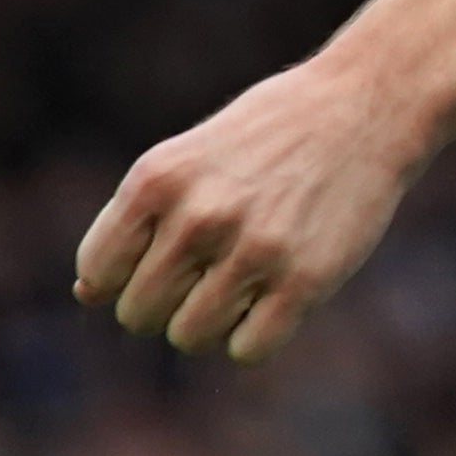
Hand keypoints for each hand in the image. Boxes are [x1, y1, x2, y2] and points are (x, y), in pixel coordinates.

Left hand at [70, 53, 431, 363]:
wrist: (369, 103)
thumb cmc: (269, 135)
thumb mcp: (185, 159)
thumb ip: (134, 221)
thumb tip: (87, 295)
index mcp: (156, 181)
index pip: (99, 275)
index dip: (127, 277)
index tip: (168, 255)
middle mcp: (199, 216)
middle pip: (140, 315)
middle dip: (169, 302)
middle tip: (213, 268)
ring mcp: (254, 250)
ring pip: (190, 337)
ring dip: (213, 322)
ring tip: (246, 282)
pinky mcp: (306, 280)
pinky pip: (247, 351)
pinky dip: (256, 337)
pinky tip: (277, 298)